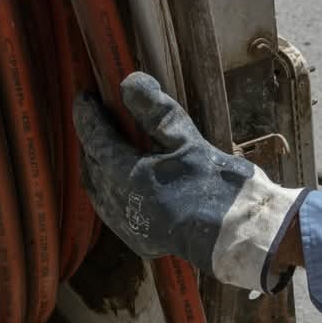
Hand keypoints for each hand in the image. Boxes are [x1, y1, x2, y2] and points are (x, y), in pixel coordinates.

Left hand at [72, 72, 305, 292]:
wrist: (236, 232)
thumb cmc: (215, 183)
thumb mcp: (186, 139)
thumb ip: (154, 110)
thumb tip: (128, 81)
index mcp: (129, 177)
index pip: (95, 140)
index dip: (86, 116)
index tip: (85, 97)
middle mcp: (120, 204)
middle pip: (91, 165)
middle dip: (90, 141)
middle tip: (96, 118)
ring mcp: (127, 227)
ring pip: (97, 191)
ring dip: (96, 167)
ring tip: (104, 147)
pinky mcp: (138, 241)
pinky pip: (110, 211)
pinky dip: (108, 191)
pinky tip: (119, 182)